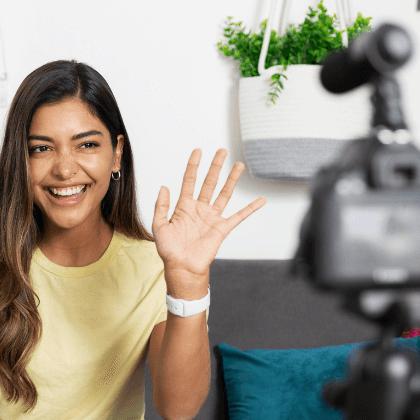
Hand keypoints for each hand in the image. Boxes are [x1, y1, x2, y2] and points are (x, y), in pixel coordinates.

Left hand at [153, 148, 266, 281]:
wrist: (182, 268)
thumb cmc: (169, 250)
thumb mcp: (159, 226)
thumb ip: (161, 206)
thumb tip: (164, 187)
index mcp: (184, 206)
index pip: (189, 181)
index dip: (193, 166)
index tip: (198, 151)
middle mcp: (199, 209)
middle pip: (209, 183)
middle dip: (215, 167)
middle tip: (222, 151)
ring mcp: (211, 218)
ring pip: (224, 194)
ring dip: (231, 179)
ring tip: (238, 165)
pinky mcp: (221, 229)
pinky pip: (238, 216)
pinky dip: (250, 208)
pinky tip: (260, 200)